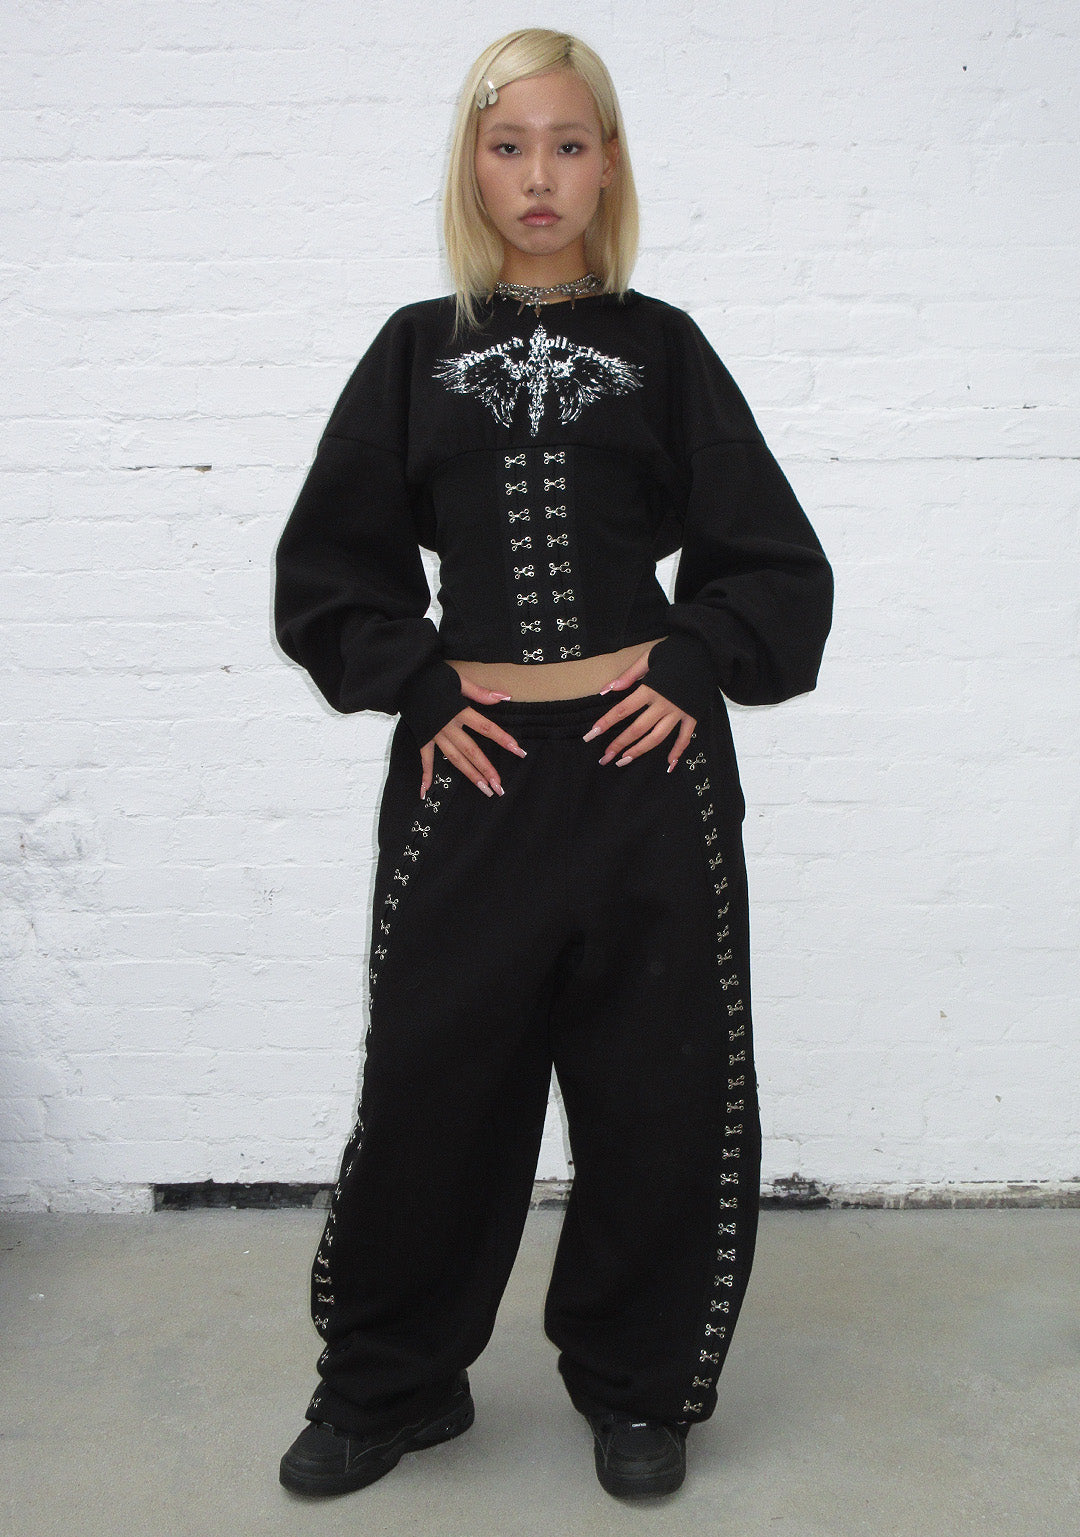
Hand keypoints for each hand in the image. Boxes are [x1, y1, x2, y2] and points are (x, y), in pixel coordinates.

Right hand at [419, 676, 526, 798]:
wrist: (404, 679)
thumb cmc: (433, 677)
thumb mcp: (459, 680)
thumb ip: (481, 692)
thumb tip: (505, 696)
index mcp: (459, 711)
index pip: (486, 728)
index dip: (503, 739)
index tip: (519, 751)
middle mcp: (448, 727)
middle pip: (471, 751)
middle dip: (486, 769)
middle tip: (499, 787)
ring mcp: (435, 734)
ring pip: (454, 758)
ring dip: (469, 775)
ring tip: (484, 789)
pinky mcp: (423, 737)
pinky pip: (425, 758)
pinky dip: (426, 774)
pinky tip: (425, 791)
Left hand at [583, 650, 696, 773]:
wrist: (706, 650)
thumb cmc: (674, 652)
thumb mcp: (648, 658)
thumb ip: (628, 675)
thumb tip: (606, 690)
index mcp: (651, 689)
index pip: (623, 709)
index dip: (605, 723)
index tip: (590, 735)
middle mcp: (664, 704)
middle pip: (637, 728)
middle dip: (620, 744)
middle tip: (605, 757)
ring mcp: (679, 711)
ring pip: (657, 737)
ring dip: (640, 750)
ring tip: (625, 760)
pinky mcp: (693, 714)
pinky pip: (685, 736)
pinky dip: (678, 750)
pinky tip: (669, 764)